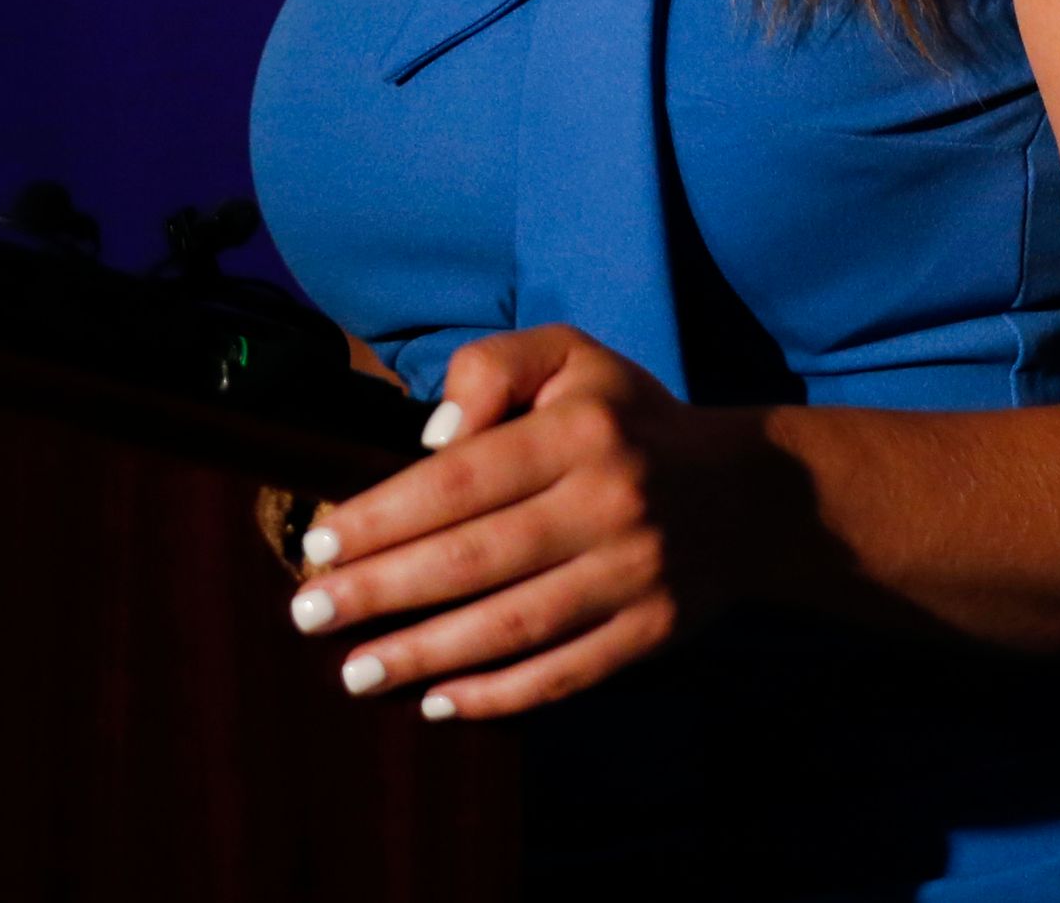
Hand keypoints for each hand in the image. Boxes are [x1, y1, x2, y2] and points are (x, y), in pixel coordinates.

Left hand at [280, 324, 775, 718]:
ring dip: (425, 656)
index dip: (384, 516)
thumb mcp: (570, 357)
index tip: (320, 544)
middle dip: (382, 592)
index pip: (461, 480)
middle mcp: (608, 503)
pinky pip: (565, 673)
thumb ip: (492, 369)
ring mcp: (634, 576)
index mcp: (578, 431)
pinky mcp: (652, 634)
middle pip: (475, 558)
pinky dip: (499, 695)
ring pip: (514, 626)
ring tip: (355, 672)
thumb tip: (430, 440)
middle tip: (308, 615)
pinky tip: (438, 701)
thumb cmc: (629, 420)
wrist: (751, 495)